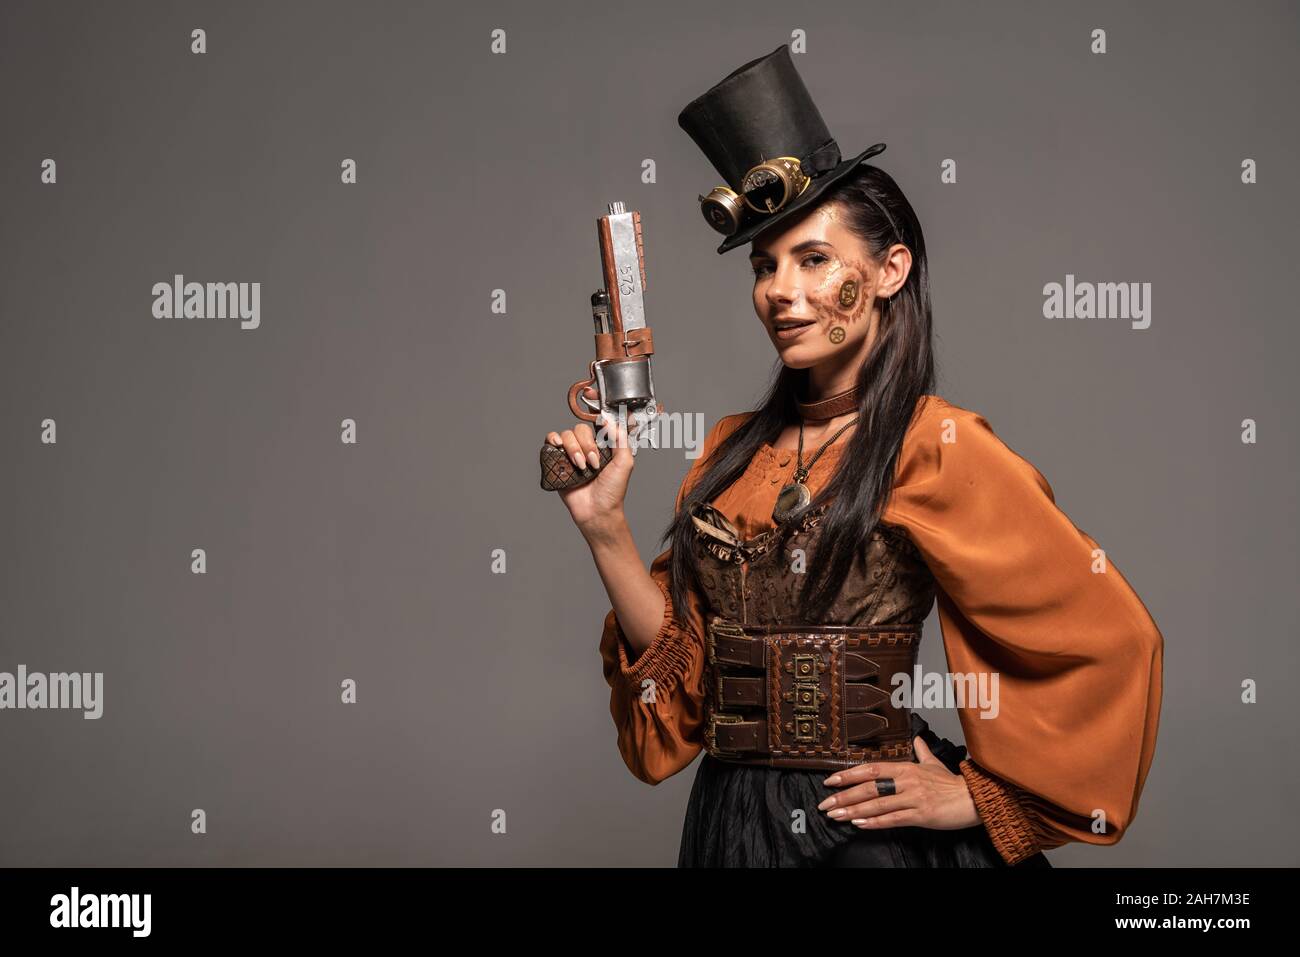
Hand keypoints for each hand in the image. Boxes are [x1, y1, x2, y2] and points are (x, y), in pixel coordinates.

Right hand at [545, 389, 635, 536]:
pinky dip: (554, 443)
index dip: (593, 408)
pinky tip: (561, 453)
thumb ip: (621, 438)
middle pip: (580, 428)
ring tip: (581, 467)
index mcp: (603, 444)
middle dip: (586, 444)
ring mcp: (572, 453)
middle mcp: (587, 446)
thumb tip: (609, 419)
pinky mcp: (558, 462)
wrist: (597, 512)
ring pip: (566, 435)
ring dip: (574, 449)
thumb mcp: (625, 462)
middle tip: (593, 462)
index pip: (596, 421)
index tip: (590, 395)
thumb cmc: (613, 491)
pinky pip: (550, 442)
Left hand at [816, 735, 981, 830]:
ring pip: (877, 804)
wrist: (974, 799)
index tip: (830, 781)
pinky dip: (874, 822)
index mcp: (906, 768)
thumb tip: (917, 739)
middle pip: (869, 787)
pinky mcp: (921, 815)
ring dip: (853, 811)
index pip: (871, 769)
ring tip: (836, 816)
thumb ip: (922, 752)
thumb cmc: (952, 784)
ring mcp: (913, 798)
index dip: (848, 774)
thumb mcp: (934, 764)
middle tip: (825, 803)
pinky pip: (893, 819)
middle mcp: (907, 780)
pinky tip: (859, 824)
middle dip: (844, 796)